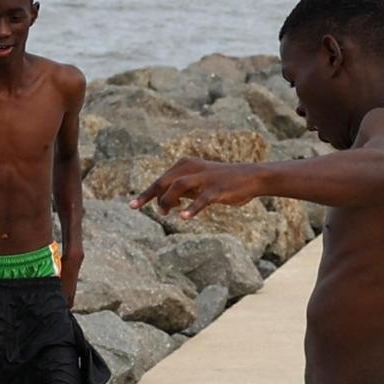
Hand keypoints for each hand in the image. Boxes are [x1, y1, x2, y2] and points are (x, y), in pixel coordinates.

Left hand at [137, 158, 258, 216]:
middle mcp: (192, 168)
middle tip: (134, 208)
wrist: (251, 177)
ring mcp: (204, 178)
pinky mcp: (216, 189)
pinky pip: (201, 200)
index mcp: (186, 164)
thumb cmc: (223, 182)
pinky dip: (191, 208)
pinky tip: (183, 218)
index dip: (146, 193)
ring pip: (177, 187)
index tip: (132, 205)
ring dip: (167, 200)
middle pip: (164, 181)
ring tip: (164, 213)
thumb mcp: (198, 183)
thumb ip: (182, 190)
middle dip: (148, 195)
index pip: (161, 180)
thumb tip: (164, 203)